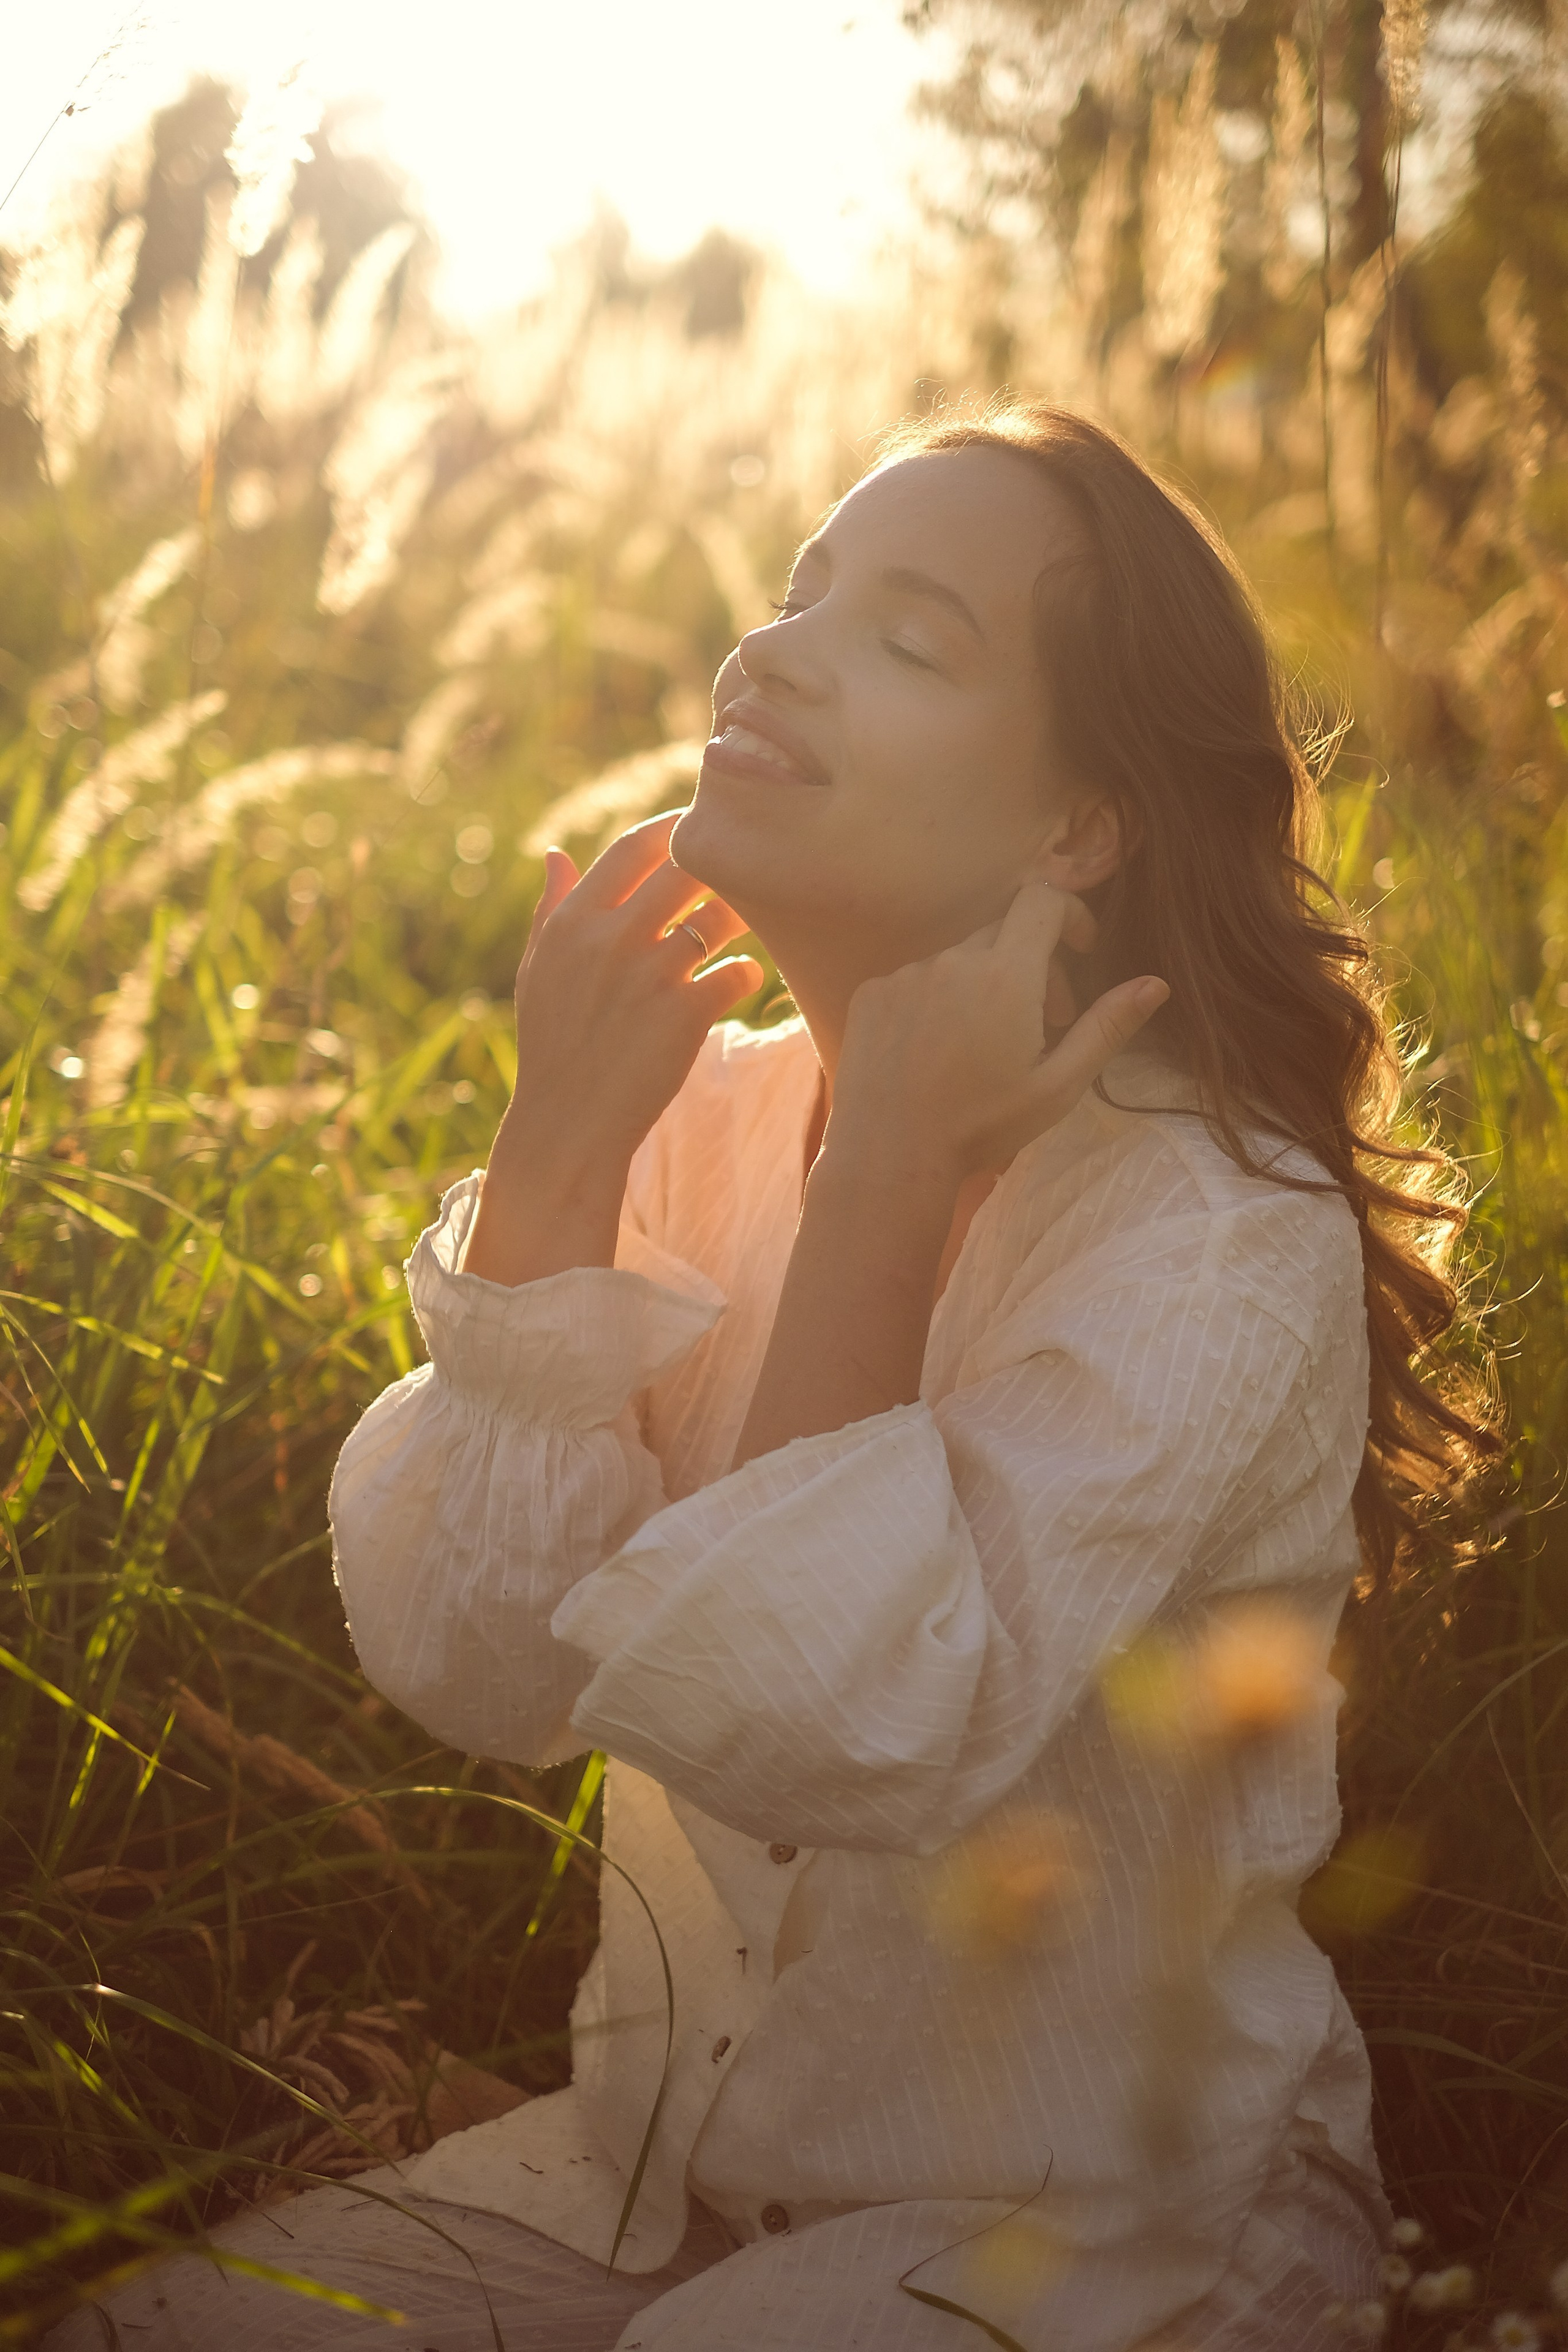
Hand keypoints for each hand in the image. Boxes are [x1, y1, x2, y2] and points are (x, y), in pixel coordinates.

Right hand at [463, 811, 760, 1282]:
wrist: (569, 1122)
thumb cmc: (553, 1045)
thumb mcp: (538, 973)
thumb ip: (551, 909)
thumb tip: (556, 854)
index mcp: (574, 923)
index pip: (633, 848)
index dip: (672, 828)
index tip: (697, 826)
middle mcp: (613, 939)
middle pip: (688, 870)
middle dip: (719, 869)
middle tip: (740, 875)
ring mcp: (652, 975)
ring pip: (722, 917)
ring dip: (742, 918)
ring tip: (744, 928)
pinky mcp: (686, 1015)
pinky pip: (741, 973)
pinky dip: (748, 974)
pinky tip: (740, 981)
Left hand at [824, 880, 1168, 1191]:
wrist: (889, 1156)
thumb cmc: (981, 1127)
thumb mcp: (1058, 1085)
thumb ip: (1108, 1027)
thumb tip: (1156, 984)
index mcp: (1005, 975)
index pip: (1043, 900)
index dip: (1071, 914)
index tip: (1081, 950)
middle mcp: (953, 961)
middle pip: (1005, 932)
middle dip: (1034, 965)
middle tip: (1044, 1023)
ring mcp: (906, 975)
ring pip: (960, 959)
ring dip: (982, 986)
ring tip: (984, 1048)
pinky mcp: (873, 993)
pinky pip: (916, 979)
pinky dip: (937, 1001)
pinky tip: (937, 1054)